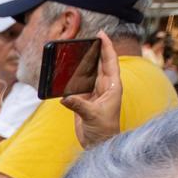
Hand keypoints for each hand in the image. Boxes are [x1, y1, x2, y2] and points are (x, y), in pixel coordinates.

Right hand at [63, 31, 121, 147]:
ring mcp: (95, 93)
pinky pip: (79, 84)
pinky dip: (74, 77)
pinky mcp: (85, 100)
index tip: (101, 34)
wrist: (99, 143)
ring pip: (90, 72)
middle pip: (101, 63)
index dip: (107, 47)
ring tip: (78, 50)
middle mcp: (105, 87)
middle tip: (89, 37)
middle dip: (96, 50)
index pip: (110, 62)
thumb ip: (78, 105)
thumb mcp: (92, 115)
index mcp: (113, 87)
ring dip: (85, 62)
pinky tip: (68, 71)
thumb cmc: (104, 130)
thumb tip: (65, 97)